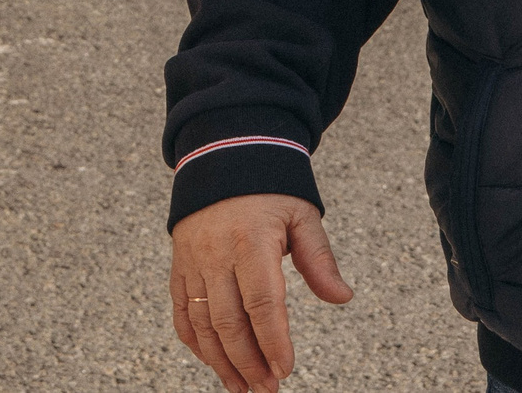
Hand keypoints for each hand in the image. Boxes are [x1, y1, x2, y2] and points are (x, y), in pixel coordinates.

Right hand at [170, 194, 351, 391]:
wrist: (222, 153)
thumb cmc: (269, 187)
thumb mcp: (301, 214)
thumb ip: (319, 258)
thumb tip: (342, 297)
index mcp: (251, 240)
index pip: (262, 302)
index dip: (273, 340)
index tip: (285, 369)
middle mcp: (216, 253)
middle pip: (229, 321)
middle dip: (249, 362)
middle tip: (267, 388)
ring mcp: (193, 260)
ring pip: (202, 323)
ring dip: (221, 361)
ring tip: (242, 387)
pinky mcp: (179, 264)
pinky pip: (180, 311)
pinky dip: (195, 342)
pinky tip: (213, 362)